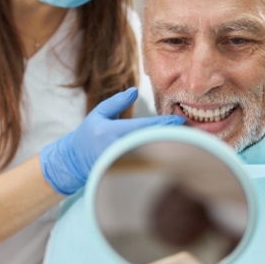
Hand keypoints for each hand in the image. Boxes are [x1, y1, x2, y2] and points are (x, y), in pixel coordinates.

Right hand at [40, 88, 184, 194]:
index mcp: (112, 132)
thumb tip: (135, 90)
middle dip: (171, 137)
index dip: (164, 124)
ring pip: (150, 155)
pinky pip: (146, 164)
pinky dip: (160, 158)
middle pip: (152, 143)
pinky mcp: (124, 173)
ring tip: (186, 142)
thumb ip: (117, 102)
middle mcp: (118, 149)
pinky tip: (172, 154)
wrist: (74, 161)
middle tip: (190, 131)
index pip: (144, 127)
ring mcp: (121, 163)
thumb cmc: (88, 134)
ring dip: (168, 148)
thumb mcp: (99, 113)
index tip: (180, 120)